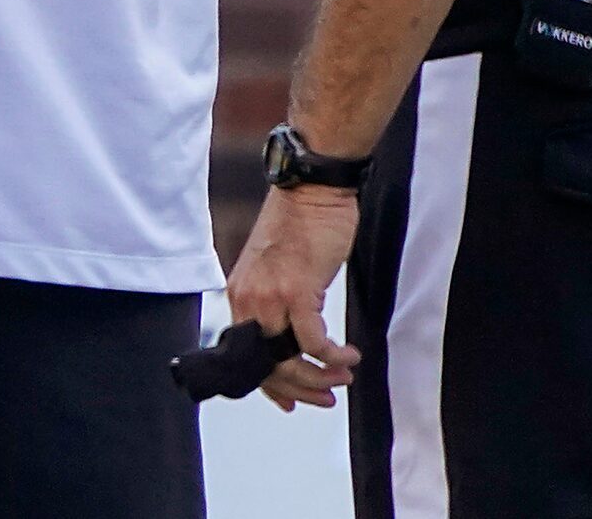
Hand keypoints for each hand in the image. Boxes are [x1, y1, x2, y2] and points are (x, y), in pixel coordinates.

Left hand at [223, 183, 363, 410]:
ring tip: (343, 377)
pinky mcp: (296, 292)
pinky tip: (350, 354)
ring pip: (288, 360)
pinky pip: (314, 343)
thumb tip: (295, 342)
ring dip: (320, 376)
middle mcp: (247, 300)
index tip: (291, 402)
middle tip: (328, 397)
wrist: (311, 189)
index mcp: (240, 295)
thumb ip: (278, 305)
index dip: (270, 386)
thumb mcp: (277, 271)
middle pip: (267, 366)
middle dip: (300, 389)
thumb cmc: (301, 226)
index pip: (247, 356)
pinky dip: (334, 356)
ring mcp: (269, 297)